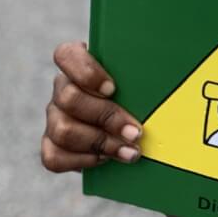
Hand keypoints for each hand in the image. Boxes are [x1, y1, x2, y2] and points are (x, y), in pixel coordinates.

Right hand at [40, 41, 142, 171]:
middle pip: (69, 99)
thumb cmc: (139, 97)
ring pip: (63, 130)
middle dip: (106, 118)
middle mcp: (62, 88)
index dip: (86, 72)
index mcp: (78, 64)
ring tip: (130, 151)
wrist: (129, 130)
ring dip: (101, 143)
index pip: (66, 55)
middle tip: (136, 131)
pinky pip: (55, 157)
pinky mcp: (51, 146)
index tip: (112, 88)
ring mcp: (54, 118)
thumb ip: (141, 75)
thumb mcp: (139, 81)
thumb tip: (166, 70)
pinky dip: (85, 161)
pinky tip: (107, 159)